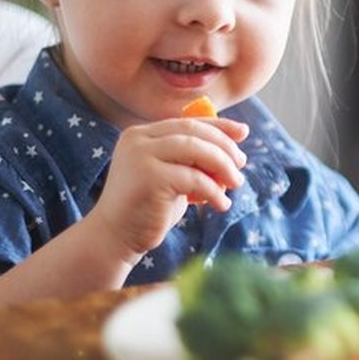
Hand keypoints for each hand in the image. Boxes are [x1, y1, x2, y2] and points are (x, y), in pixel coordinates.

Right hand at [89, 116, 248, 263]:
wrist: (115, 237)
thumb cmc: (149, 207)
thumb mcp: (173, 175)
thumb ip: (194, 157)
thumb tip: (238, 135)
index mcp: (142, 134)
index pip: (188, 122)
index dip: (219, 126)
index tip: (243, 132)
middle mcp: (138, 139)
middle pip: (194, 132)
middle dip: (224, 147)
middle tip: (241, 164)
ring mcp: (141, 156)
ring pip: (196, 150)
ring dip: (223, 166)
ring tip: (236, 183)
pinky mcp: (149, 177)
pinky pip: (194, 178)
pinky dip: (213, 191)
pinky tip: (221, 204)